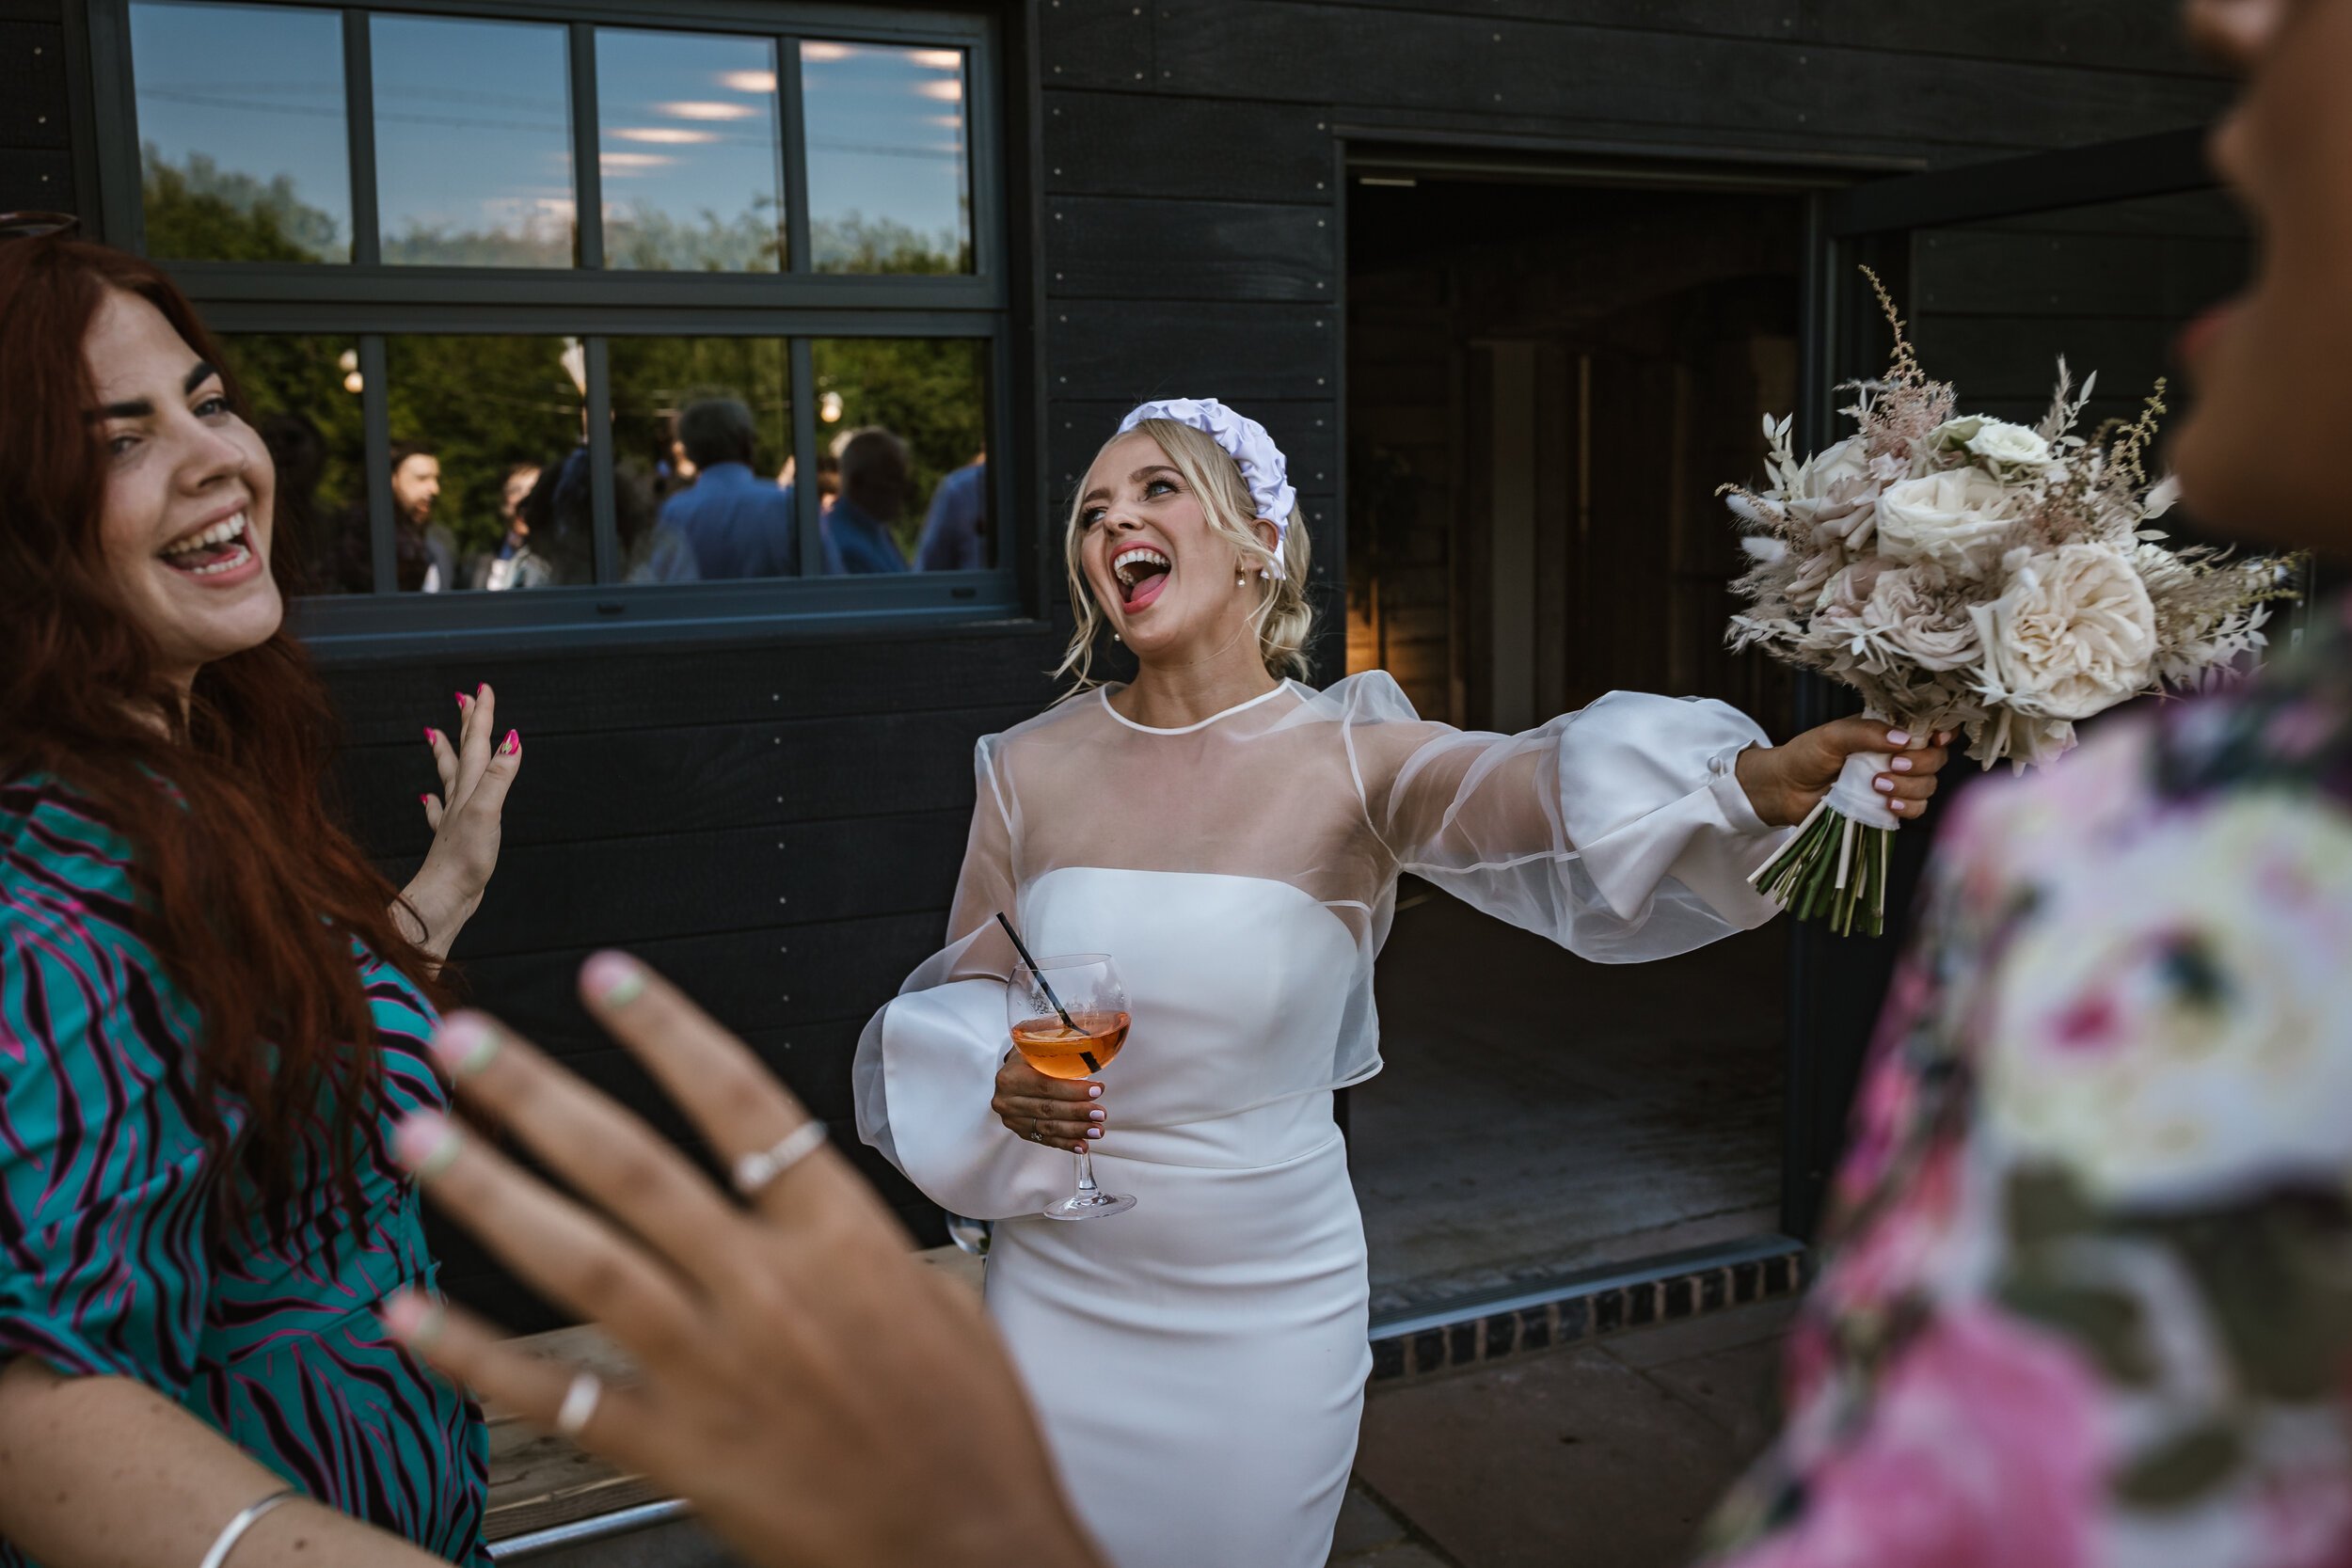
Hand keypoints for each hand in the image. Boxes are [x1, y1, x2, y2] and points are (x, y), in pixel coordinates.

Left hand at [380, 956, 1103, 1567]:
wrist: (974, 1548)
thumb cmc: (973, 1430)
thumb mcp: (943, 1301)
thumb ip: (858, 1245)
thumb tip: (807, 1202)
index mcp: (842, 1238)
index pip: (740, 1105)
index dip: (667, 1033)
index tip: (605, 976)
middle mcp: (767, 1290)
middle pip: (632, 1169)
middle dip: (538, 1095)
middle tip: (462, 1040)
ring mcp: (714, 1371)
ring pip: (580, 1264)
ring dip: (490, 1194)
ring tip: (421, 1138)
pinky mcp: (677, 1451)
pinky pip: (556, 1396)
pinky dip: (475, 1355)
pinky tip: (410, 1315)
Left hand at [400, 684, 521, 958]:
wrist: (443, 897)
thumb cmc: (464, 859)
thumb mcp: (487, 812)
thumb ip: (500, 776)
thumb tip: (512, 741)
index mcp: (471, 789)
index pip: (478, 744)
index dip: (482, 717)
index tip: (483, 689)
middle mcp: (459, 799)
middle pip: (463, 753)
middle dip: (466, 725)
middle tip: (464, 698)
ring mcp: (454, 819)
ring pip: (449, 778)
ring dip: (446, 754)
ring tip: (435, 734)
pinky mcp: (453, 839)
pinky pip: (440, 812)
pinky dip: (435, 801)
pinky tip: (427, 799)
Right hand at [993, 1055, 1104, 1152]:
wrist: (1010, 1074)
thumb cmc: (1027, 1060)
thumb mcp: (1037, 1049)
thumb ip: (1058, 1054)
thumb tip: (1091, 1057)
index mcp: (1011, 1077)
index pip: (1045, 1085)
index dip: (1072, 1090)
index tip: (1096, 1091)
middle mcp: (1007, 1100)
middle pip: (1047, 1109)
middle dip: (1078, 1113)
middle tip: (1100, 1114)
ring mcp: (1012, 1119)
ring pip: (1048, 1127)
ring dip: (1075, 1130)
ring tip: (1097, 1131)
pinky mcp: (1020, 1131)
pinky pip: (1045, 1139)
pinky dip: (1065, 1143)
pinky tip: (1082, 1145)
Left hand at [1733, 718, 1952, 827]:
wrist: (1785, 789)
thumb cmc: (1806, 755)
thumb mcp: (1832, 736)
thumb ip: (1866, 732)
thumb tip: (1903, 738)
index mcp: (1888, 730)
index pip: (1930, 727)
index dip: (1942, 731)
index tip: (1936, 738)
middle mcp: (1897, 755)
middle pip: (1936, 758)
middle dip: (1920, 763)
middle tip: (1890, 765)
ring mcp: (1895, 782)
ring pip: (1928, 785)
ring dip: (1909, 787)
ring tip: (1876, 786)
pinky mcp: (1888, 807)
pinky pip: (1916, 809)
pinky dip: (1908, 807)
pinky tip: (1888, 805)